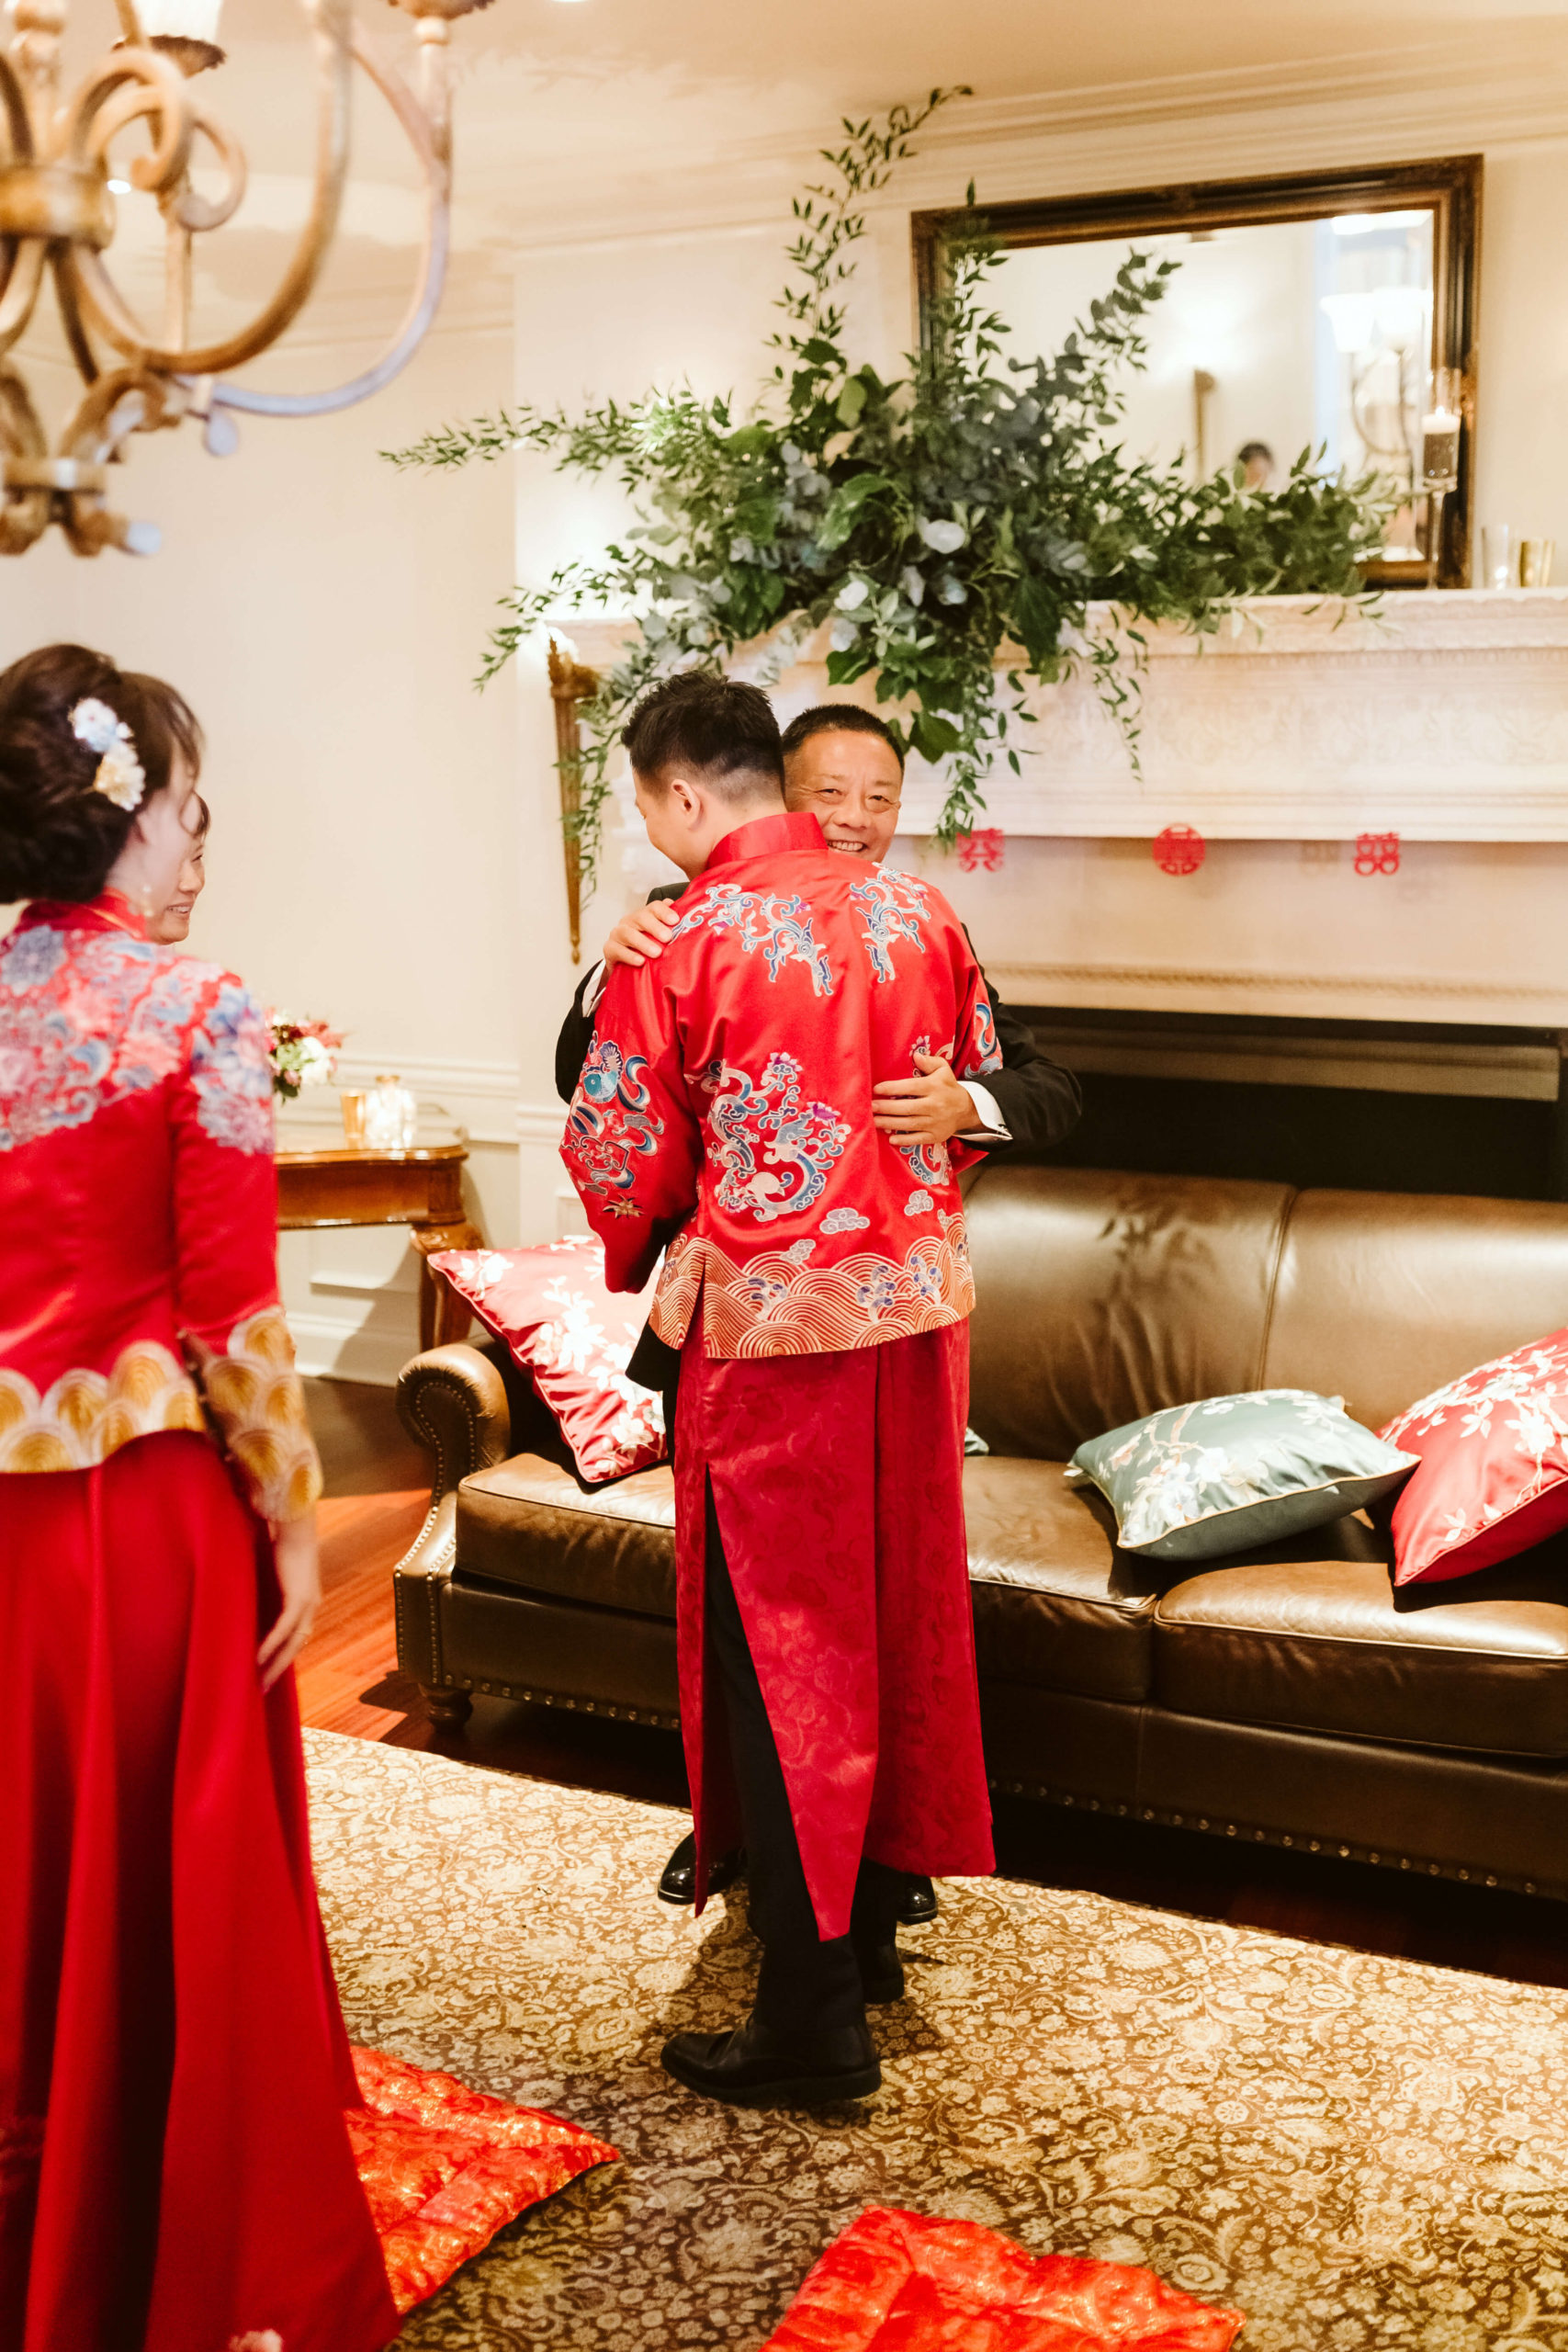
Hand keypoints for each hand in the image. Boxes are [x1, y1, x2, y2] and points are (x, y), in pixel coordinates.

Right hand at [258, 1509, 320, 1691]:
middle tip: (260, 1689)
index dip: (281, 1657)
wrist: (295, 1523)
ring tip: (257, 1681)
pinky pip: (285, 1628)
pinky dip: (271, 1644)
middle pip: (295, 1647)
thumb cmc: (281, 1543)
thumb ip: (263, 1589)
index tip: (265, 1673)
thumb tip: (243, 1600)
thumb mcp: (272, 1574)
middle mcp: (311, 1606)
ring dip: (274, 1663)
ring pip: (292, 1643)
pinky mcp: (299, 1597)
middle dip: (277, 1669)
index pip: (294, 1637)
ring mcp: (308, 1603)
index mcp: (306, 1601)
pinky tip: (257, 1658)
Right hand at [603, 900, 680, 969]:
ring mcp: (617, 934)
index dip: (664, 912)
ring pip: (627, 933)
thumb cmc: (648, 952)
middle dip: (655, 927)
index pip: (654, 907)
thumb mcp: (661, 941)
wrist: (627, 969)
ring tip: (656, 953)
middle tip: (668, 938)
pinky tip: (640, 962)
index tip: (675, 920)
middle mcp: (630, 921)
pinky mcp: (609, 949)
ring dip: (643, 942)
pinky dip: (629, 956)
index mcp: (644, 916)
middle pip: (640, 917)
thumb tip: (688, 917)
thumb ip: (672, 929)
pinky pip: (616, 950)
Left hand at [872, 1051, 979, 1145]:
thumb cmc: (947, 1087)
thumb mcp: (943, 1070)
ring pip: (909, 1124)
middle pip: (907, 1108)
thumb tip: (915, 1056)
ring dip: (889, 1123)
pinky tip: (890, 1139)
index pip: (911, 1087)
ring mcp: (935, 1122)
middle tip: (870, 1107)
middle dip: (886, 1108)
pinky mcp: (936, 1136)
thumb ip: (930, 1062)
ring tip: (873, 1121)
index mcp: (935, 1087)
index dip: (892, 1088)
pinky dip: (904, 1140)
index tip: (876, 1089)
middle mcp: (935, 1105)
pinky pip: (918, 1139)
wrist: (966, 1110)